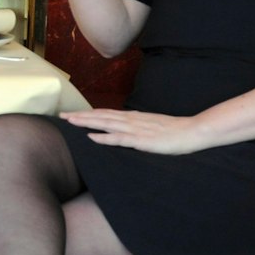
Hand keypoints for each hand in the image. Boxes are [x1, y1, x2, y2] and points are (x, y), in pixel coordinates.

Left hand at [61, 108, 205, 153]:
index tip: (72, 114)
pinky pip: (119, 139)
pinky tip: (91, 138)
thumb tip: (123, 128)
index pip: (106, 114)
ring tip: (70, 122)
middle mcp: (131, 120)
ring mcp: (135, 129)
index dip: (88, 114)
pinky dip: (104, 138)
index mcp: (133, 117)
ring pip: (106, 124)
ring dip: (87, 123)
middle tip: (62, 115)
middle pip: (101, 116)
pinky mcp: (142, 140)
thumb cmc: (174, 130)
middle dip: (80, 116)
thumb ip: (137, 126)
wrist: (192, 131)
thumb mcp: (151, 126)